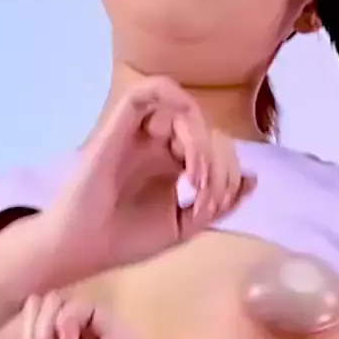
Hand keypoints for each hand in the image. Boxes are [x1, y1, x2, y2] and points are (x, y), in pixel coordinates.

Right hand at [32, 79, 253, 291]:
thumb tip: (254, 178)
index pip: (216, 147)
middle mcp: (158, 141)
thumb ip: (218, 202)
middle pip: (207, 128)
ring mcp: (139, 131)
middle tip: (204, 195)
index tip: (212, 207)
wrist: (84, 248)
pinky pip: (150, 91)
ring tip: (194, 177)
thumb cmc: (125, 240)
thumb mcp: (184, 224)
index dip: (227, 173)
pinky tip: (185, 142)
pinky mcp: (119, 124)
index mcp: (172, 162)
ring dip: (200, 141)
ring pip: (185, 108)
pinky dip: (176, 103)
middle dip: (218, 163)